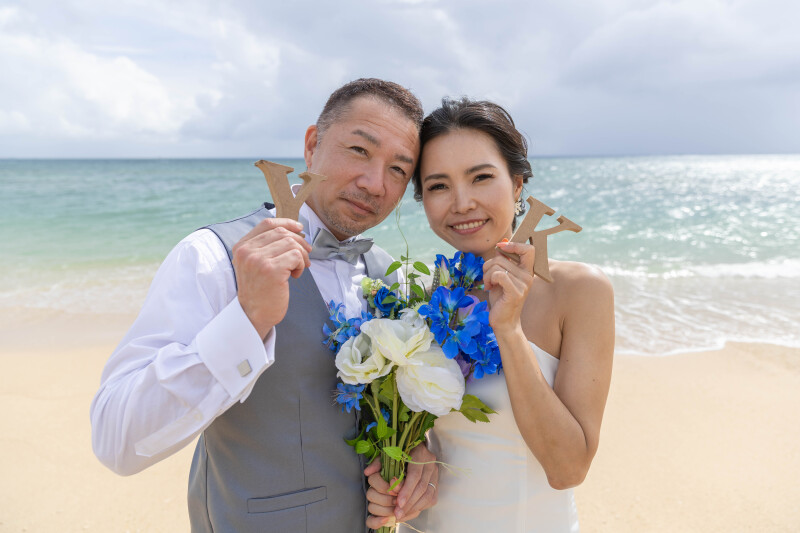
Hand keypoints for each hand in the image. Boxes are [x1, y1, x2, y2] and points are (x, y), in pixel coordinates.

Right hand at [231, 218, 311, 337]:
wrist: (254, 314)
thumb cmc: (260, 289)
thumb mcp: (255, 263)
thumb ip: (267, 246)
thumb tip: (295, 230)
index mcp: (241, 247)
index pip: (267, 224)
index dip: (286, 223)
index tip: (299, 228)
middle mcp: (247, 251)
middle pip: (282, 233)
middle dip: (299, 243)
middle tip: (304, 257)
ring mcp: (258, 260)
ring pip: (292, 243)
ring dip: (301, 256)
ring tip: (297, 269)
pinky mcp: (271, 270)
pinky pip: (296, 256)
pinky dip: (300, 265)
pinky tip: (294, 276)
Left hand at [364, 443, 438, 527]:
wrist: (416, 447)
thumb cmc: (399, 450)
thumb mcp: (388, 453)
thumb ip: (378, 462)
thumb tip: (368, 472)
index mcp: (420, 453)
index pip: (415, 475)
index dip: (407, 490)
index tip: (398, 502)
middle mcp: (430, 464)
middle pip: (422, 487)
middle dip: (409, 503)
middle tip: (397, 513)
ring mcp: (435, 473)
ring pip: (428, 494)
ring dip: (414, 507)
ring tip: (401, 515)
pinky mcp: (436, 482)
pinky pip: (431, 498)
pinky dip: (420, 507)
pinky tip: (409, 512)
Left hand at [483, 240, 535, 333]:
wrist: (503, 321)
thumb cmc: (501, 298)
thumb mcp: (501, 275)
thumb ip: (503, 260)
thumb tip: (502, 242)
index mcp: (527, 271)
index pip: (529, 249)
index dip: (513, 245)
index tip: (501, 248)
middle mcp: (528, 276)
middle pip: (502, 258)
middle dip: (488, 266)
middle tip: (488, 278)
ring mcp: (523, 285)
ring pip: (497, 266)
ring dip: (487, 275)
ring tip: (489, 285)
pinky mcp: (515, 293)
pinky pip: (499, 275)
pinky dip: (489, 279)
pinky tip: (489, 288)